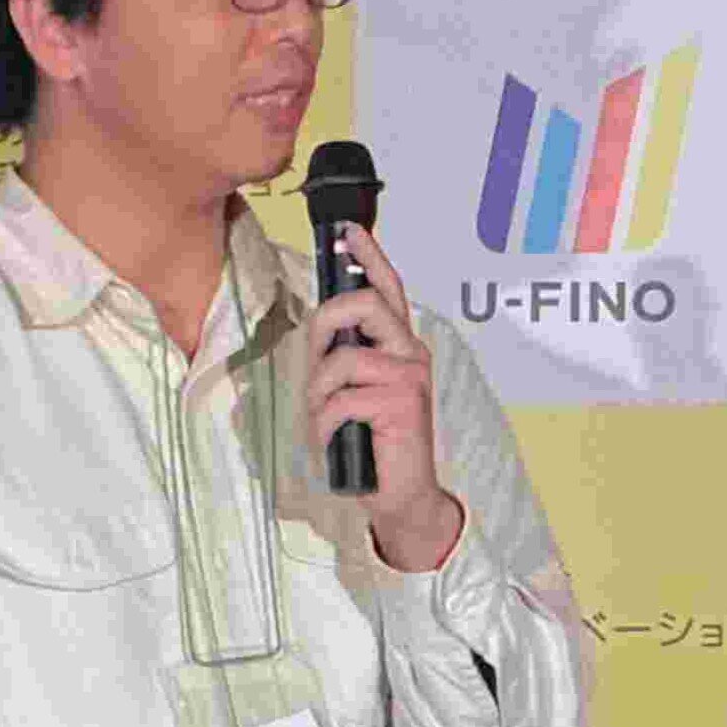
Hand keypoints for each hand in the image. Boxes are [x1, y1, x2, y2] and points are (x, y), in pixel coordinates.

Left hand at [306, 222, 464, 572]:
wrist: (402, 495)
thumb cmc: (373, 441)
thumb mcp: (355, 391)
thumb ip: (345, 358)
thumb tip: (321, 332)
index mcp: (400, 345)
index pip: (387, 288)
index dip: (367, 256)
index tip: (346, 232)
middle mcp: (411, 353)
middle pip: (364, 304)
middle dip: (325, 322)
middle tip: (315, 359)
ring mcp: (410, 377)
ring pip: (343, 358)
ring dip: (319, 393)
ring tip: (325, 419)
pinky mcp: (401, 405)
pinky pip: (341, 400)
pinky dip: (324, 424)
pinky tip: (333, 440)